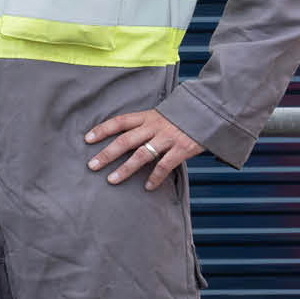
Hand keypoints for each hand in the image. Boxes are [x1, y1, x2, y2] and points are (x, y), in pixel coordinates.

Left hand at [85, 109, 203, 189]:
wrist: (212, 111)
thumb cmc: (184, 116)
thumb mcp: (163, 115)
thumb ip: (146, 125)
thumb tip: (128, 140)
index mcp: (148, 117)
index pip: (119, 121)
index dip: (102, 129)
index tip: (87, 139)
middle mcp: (154, 126)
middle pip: (125, 140)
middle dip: (107, 154)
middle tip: (92, 165)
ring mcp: (168, 137)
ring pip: (141, 155)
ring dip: (125, 169)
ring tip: (112, 180)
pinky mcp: (182, 148)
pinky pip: (164, 166)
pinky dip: (155, 178)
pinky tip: (148, 187)